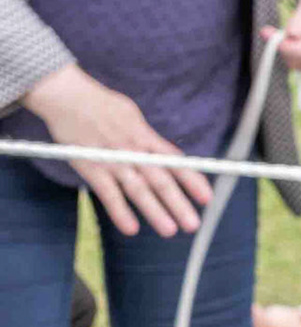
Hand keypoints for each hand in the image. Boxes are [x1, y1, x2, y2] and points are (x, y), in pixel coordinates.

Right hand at [22, 63, 211, 236]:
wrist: (67, 96)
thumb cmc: (102, 105)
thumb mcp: (133, 116)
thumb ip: (150, 139)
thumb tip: (171, 155)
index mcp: (145, 137)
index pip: (174, 162)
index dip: (192, 180)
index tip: (207, 198)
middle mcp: (133, 150)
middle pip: (160, 180)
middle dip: (178, 203)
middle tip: (193, 224)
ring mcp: (112, 160)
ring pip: (137, 189)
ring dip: (154, 211)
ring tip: (170, 230)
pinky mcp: (91, 167)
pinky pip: (107, 192)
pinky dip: (119, 211)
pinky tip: (131, 228)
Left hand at [275, 0, 300, 72]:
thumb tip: (292, 35)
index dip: (282, 44)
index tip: (265, 31)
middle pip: (298, 61)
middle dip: (284, 45)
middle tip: (276, 28)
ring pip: (297, 63)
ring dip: (288, 47)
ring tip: (294, 26)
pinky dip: (292, 49)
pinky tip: (296, 33)